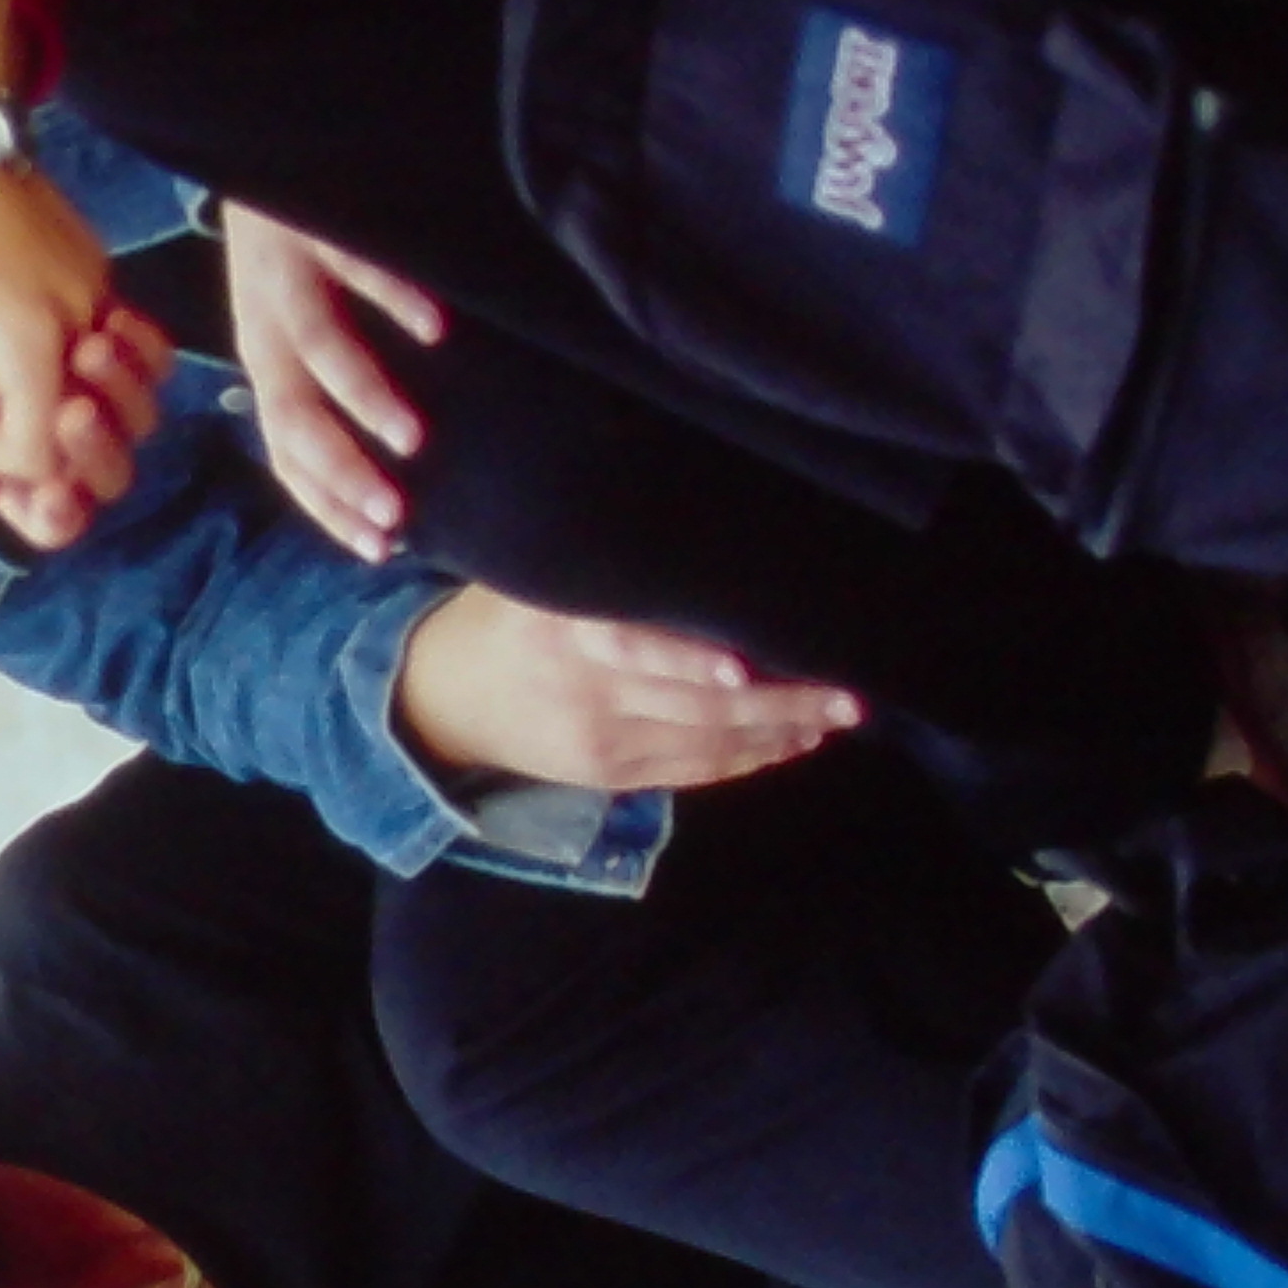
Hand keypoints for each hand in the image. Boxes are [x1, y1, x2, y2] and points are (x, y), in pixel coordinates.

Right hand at [0, 297, 179, 550]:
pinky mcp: (110, 332)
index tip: (49, 490)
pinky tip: (112, 319)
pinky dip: (143, 349)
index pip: (46, 518)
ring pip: (138, 419)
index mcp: (0, 458)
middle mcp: (52, 430)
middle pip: (108, 475)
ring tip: (89, 347)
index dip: (55, 516)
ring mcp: (89, 385)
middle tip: (72, 411)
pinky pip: (155, 360)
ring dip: (120, 394)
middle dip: (94, 451)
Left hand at [220, 202, 444, 559]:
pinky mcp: (311, 224)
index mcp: (267, 361)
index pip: (286, 453)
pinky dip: (393, 298)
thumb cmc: (299, 251)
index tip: (378, 548)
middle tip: (394, 517)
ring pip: (318, 349)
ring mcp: (286, 275)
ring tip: (411, 441)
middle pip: (294, 416)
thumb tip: (392, 461)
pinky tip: (436, 330)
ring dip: (364, 400)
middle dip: (342, 473)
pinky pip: (354, 266)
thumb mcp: (303, 324)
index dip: (326, 504)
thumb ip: (332, 385)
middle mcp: (266, 327)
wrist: (253, 145)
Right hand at [389, 587, 861, 795]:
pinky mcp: (607, 774)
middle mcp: (584, 687)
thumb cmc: (502, 614)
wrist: (440, 698)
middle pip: (693, 702)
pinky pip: (692, 770)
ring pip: (704, 742)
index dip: (690, 661)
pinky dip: (748, 758)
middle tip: (847, 693)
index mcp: (563, 627)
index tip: (748, 663)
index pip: (634, 645)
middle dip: (777, 702)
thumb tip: (696, 514)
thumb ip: (602, 559)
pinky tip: (793, 741)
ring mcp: (598, 738)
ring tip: (838, 715)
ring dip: (779, 732)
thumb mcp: (532, 573)